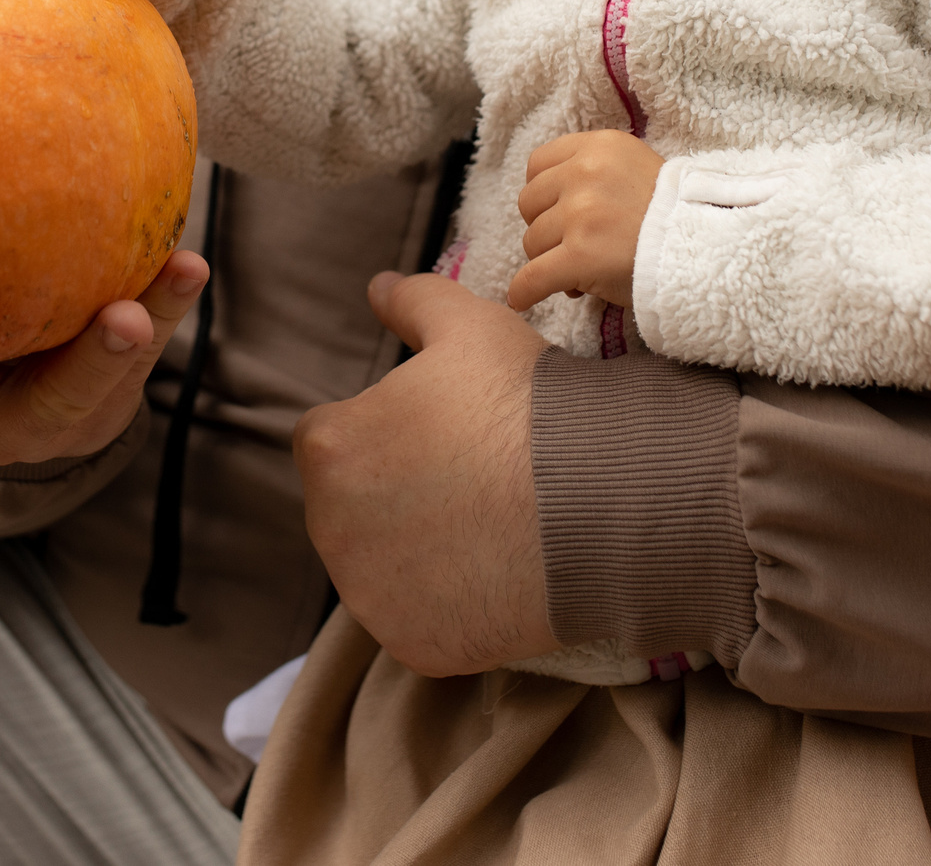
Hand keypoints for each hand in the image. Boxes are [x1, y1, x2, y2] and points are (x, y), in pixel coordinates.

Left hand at [294, 272, 559, 676]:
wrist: (602, 503)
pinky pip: (414, 619)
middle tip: (469, 478)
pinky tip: (492, 574)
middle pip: (349, 504)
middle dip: (393, 491)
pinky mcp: (409, 644)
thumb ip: (411, 301)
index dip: (389, 429)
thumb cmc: (529, 405)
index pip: (334, 437)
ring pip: (377, 564)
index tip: (443, 432)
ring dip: (412, 548)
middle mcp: (328, 527)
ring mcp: (367, 595)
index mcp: (328, 447)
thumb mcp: (470, 326)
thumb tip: (376, 287)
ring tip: (485, 525)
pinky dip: (443, 604)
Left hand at [509, 131, 664, 310]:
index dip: (543, 194)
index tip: (557, 212)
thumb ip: (595, 173)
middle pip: (530, 204)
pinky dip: (524, 291)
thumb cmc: (674, 215)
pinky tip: (523, 300)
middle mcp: (585, 173)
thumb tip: (548, 205)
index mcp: (599, 147)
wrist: (711, 247)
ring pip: (532, 243)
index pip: (538, 164)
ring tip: (581, 273)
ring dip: (549, 261)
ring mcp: (581, 214)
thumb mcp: (636, 168)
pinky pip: (533, 278)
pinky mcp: (580, 256)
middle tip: (573, 246)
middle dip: (545, 228)